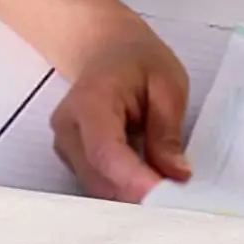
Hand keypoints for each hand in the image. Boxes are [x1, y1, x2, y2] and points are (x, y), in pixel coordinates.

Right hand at [49, 19, 190, 201]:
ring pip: (98, 187)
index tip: (166, 196)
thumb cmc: (138, 60)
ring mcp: (65, 146)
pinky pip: (98, 183)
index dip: (134, 180)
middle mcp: (68, 128)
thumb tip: (176, 175)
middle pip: (100, 178)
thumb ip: (167, 131)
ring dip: (132, 193)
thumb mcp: (167, 84)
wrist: (107, 48)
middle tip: (178, 195)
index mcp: (91, 101)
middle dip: (139, 193)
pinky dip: (124, 188)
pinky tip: (148, 178)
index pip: (106, 151)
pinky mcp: (72, 159)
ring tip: (167, 185)